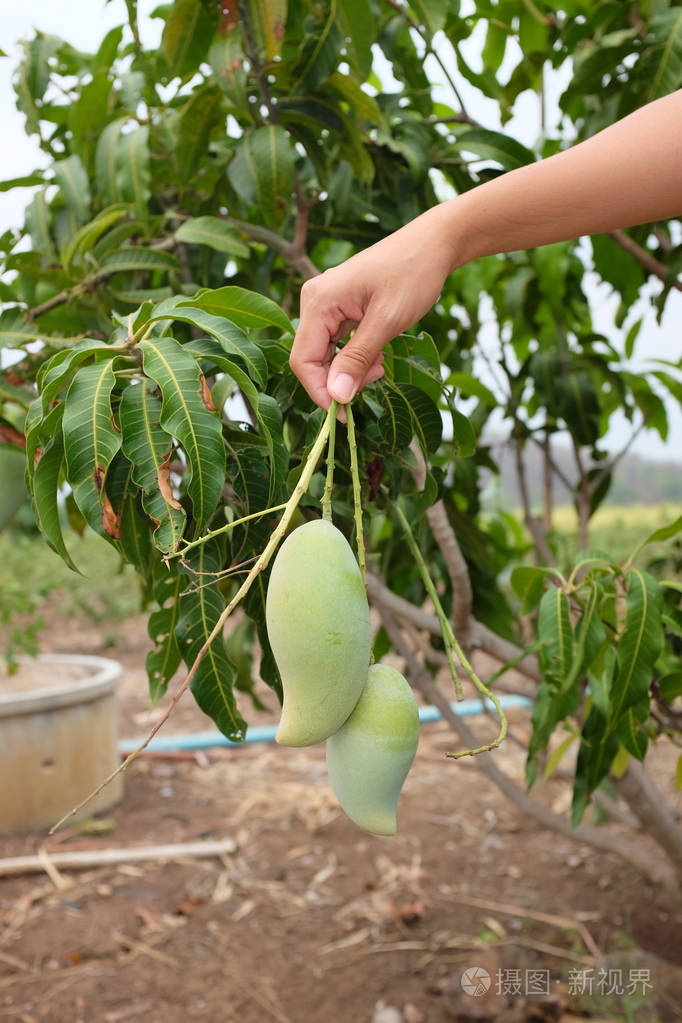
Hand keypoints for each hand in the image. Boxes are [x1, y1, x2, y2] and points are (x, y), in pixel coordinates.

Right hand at [289, 206, 456, 408]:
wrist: (432, 244)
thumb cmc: (412, 275)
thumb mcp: (387, 322)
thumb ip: (358, 359)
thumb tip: (336, 396)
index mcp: (318, 301)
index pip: (302, 360)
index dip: (320, 391)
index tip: (345, 412)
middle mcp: (314, 301)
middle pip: (311, 359)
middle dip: (340, 379)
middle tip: (376, 378)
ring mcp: (326, 304)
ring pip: (325, 354)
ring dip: (350, 369)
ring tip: (381, 364)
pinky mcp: (339, 307)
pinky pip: (337, 343)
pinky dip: (355, 356)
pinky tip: (378, 353)